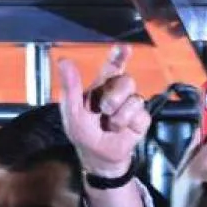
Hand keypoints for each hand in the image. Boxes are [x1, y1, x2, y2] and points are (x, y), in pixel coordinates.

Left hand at [57, 46, 149, 176]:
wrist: (99, 158)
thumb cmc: (83, 134)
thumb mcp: (73, 111)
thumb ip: (71, 87)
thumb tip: (64, 60)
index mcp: (101, 86)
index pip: (113, 66)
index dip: (120, 56)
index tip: (124, 48)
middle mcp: (118, 92)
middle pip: (126, 80)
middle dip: (114, 96)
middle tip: (104, 110)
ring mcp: (131, 104)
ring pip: (134, 96)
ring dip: (118, 113)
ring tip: (110, 123)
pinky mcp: (141, 118)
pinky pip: (140, 114)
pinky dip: (127, 123)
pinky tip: (121, 129)